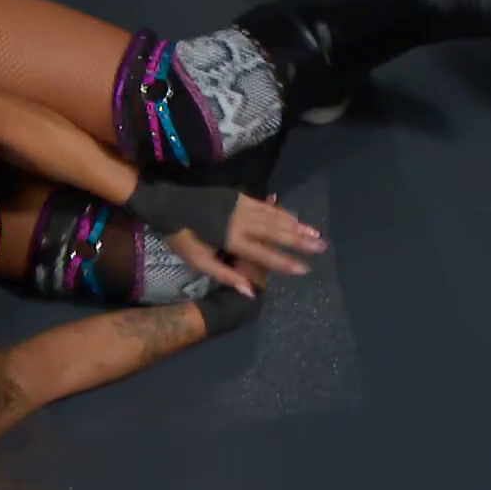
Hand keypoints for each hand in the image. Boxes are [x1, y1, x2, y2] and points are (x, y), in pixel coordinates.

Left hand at [165, 194, 324, 296]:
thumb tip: (250, 292)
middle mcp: (242, 221)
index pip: (265, 254)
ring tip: (315, 233)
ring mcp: (242, 206)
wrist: (168, 203)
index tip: (304, 269)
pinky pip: (265, 206)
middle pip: (276, 232)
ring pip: (275, 217)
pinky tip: (293, 216)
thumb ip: (226, 275)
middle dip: (300, 241)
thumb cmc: (182, 236)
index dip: (285, 262)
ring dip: (296, 225)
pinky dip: (281, 211)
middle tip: (322, 247)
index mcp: (232, 239)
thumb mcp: (198, 260)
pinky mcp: (239, 197)